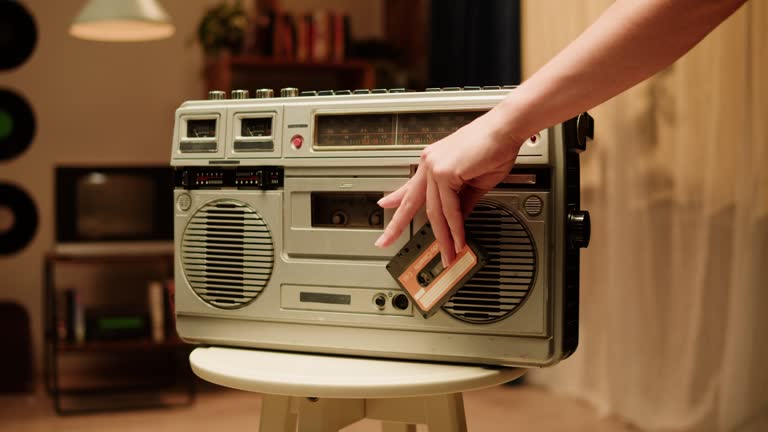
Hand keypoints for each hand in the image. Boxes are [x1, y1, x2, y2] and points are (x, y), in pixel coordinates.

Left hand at [374, 108, 525, 266]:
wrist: (507, 129)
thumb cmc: (495, 148)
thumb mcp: (475, 182)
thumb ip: (462, 202)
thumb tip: (457, 223)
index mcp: (433, 162)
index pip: (411, 186)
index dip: (396, 199)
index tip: (385, 206)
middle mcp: (429, 163)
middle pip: (411, 202)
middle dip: (397, 225)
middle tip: (385, 241)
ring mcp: (435, 167)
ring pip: (434, 212)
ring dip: (443, 237)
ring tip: (447, 255)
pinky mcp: (445, 172)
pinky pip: (449, 209)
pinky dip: (456, 228)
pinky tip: (458, 240)